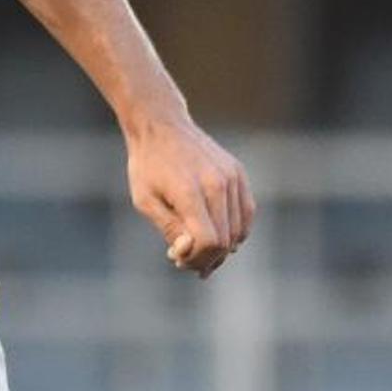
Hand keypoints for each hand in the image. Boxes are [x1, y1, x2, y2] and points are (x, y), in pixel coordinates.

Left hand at [125, 116, 252, 275]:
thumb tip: (189, 253)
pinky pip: (246, 211)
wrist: (162, 127)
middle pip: (225, 239)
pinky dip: (236, 230)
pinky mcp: (238, 173)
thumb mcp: (145, 201)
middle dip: (207, 258)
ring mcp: (232, 178)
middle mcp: (218, 185)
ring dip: (223, 248)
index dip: (196, 259)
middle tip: (187, 263)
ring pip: (239, 229)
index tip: (178, 261)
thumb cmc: (147, 166)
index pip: (208, 241)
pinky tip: (219, 238)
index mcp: (191, 192)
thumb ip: (169, 228)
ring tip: (201, 253)